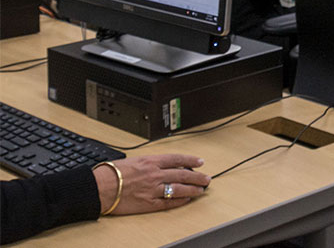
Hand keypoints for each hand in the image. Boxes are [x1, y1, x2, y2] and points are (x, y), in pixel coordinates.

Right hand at [94, 154, 209, 215]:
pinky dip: (180, 200)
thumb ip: (150, 162)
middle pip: (183, 174)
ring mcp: (153, 189)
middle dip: (198, 176)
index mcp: (151, 161)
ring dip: (193, 189)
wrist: (98, 187)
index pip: (177, 159)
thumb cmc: (111, 173)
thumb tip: (163, 165)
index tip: (200, 162)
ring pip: (179, 188)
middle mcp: (155, 174)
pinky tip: (187, 199)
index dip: (191, 160)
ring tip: (201, 190)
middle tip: (207, 178)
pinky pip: (168, 202)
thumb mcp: (134, 160)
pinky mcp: (148, 203)